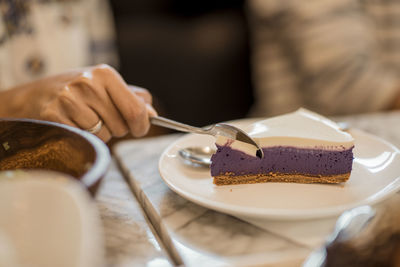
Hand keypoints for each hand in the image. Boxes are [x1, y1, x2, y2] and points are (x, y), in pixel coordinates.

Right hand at [0, 64, 156, 141]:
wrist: (35, 95)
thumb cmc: (78, 91)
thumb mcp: (106, 86)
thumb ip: (133, 98)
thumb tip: (153, 114)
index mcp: (105, 74)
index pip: (136, 110)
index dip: (142, 125)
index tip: (139, 128)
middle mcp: (88, 84)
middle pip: (122, 126)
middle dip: (118, 128)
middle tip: (102, 118)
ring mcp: (69, 100)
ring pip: (104, 136)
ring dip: (100, 134)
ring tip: (86, 119)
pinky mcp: (55, 116)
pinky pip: (86, 139)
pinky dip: (85, 137)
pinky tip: (74, 124)